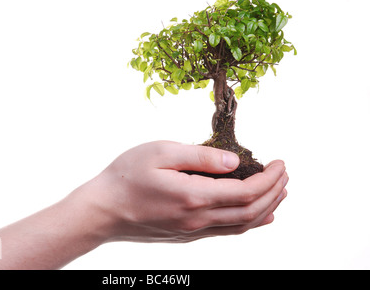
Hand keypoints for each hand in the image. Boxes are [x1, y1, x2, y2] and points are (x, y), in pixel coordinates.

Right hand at [83, 140, 287, 242]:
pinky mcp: (186, 234)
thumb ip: (200, 156)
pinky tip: (258, 217)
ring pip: (242, 225)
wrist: (102, 210)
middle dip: (274, 192)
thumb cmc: (126, 176)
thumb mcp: (161, 153)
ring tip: (280, 192)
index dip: (270, 179)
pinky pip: (227, 232)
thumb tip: (234, 161)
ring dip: (266, 207)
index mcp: (194, 196)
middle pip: (251, 211)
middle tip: (284, 173)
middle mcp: (199, 219)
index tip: (281, 163)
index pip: (247, 192)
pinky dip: (249, 223)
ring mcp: (193, 230)